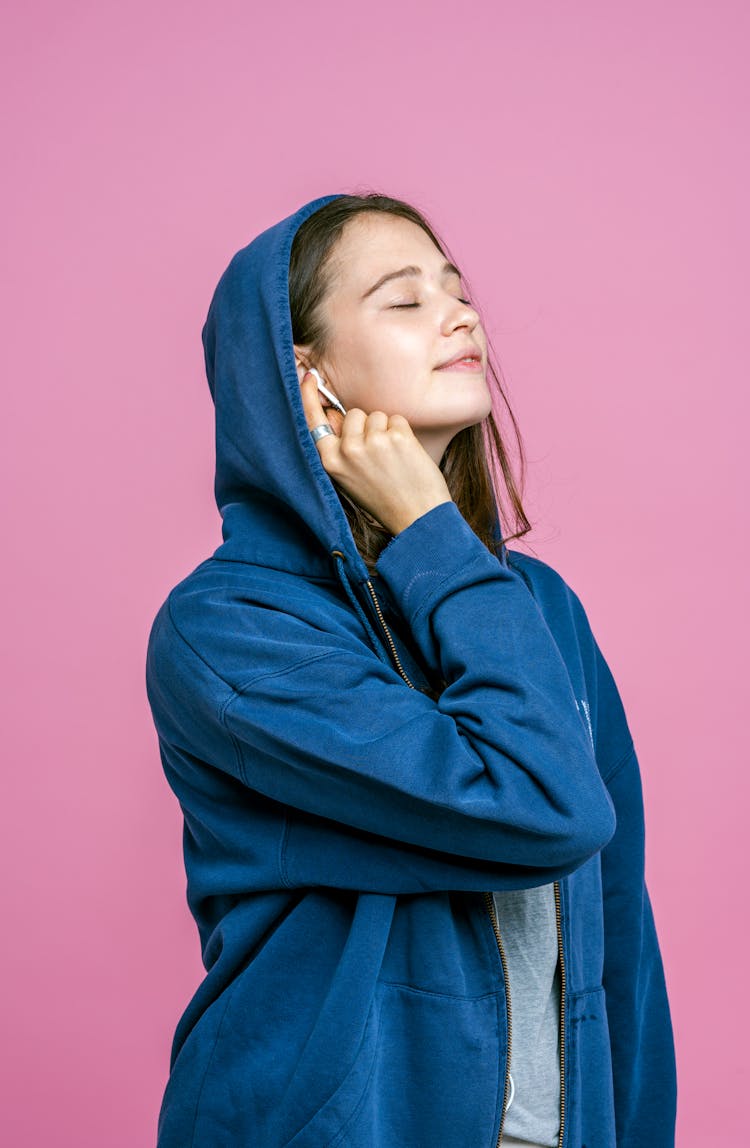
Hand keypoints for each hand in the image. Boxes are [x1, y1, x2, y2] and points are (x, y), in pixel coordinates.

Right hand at [299, 371, 452, 536]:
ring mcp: (372, 443)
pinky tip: (406, 456)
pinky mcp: (396, 438)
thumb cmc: (383, 498)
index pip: (313, 421)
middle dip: (367, 426)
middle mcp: (347, 450)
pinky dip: (403, 433)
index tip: (309, 376)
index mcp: (330, 461)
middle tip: (379, 456)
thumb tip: (336, 414)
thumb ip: (340, 448)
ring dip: (387, 431)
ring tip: (393, 459)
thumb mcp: (349, 477)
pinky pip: (397, 419)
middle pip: (354, 414)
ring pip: (377, 416)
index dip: (309, 396)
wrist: (416, 517)